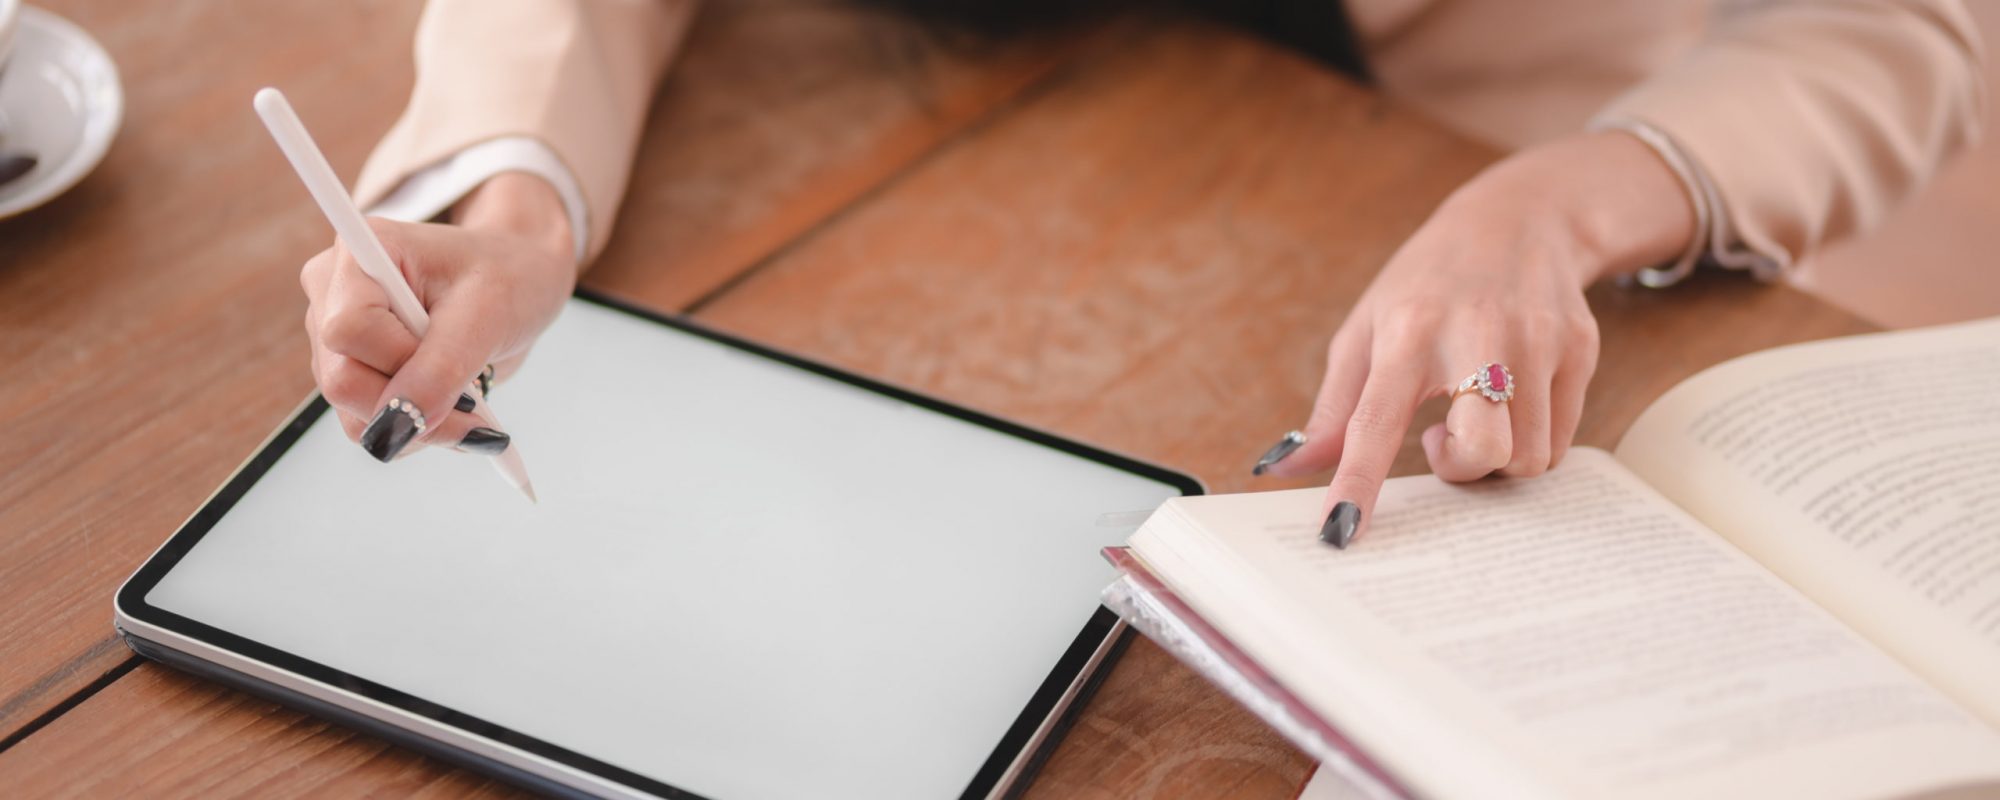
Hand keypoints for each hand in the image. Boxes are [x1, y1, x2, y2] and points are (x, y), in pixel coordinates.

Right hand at [299, 173, 574, 460]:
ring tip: (469, 399)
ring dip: (419, 425)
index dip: (400, 361)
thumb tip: (393, 429)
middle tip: (475, 404)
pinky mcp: (351, 370)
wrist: (518, 279)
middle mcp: (334, 292)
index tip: (457, 359)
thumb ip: (440, 370)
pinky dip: (416, 429)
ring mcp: (336, 336)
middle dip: (413, 407)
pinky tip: (450, 403)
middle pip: (341, 380)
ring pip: (352, 413)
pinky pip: (367, 424)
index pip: (347, 331)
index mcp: (362, 252)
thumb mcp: (486, 316)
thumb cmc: (507, 277)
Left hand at [1255, 132, 1695, 546]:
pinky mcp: (1580, 347)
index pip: (1375, 421)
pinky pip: (1560, 440)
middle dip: (1464, 471)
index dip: (1357, 482)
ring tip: (1475, 417)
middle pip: (1484, 451)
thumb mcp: (1366, 331)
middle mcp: (1476, 334)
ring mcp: (1538, 340)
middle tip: (1442, 443)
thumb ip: (1332, 410)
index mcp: (1407, 332)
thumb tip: (1285, 471)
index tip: (1340, 532)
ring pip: (1528, 457)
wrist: (1518, 219)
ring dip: (1497, 460)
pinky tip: (1510, 404)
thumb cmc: (1426, 285)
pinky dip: (1530, 442)